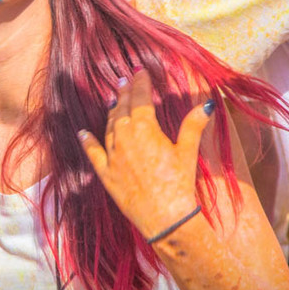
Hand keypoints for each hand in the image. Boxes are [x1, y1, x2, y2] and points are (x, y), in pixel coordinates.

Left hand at [78, 69, 213, 238]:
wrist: (164, 217)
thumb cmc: (179, 184)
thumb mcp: (187, 152)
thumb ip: (193, 125)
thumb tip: (206, 104)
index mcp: (144, 129)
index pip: (140, 99)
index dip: (140, 84)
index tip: (140, 72)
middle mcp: (124, 138)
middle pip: (122, 110)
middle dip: (124, 93)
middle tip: (124, 80)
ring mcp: (113, 156)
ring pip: (109, 127)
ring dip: (111, 112)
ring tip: (113, 100)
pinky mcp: (106, 174)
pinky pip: (94, 154)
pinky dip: (88, 142)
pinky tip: (82, 133)